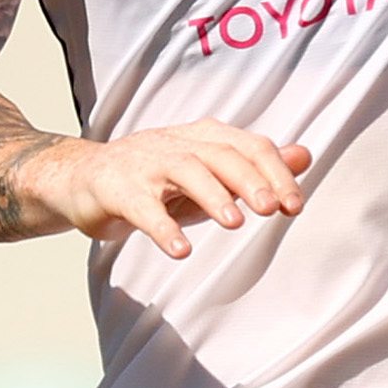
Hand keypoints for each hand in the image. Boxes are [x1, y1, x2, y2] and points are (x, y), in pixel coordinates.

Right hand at [19, 121, 311, 259]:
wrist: (82, 180)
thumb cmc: (157, 180)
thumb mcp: (210, 174)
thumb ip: (255, 167)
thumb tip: (305, 156)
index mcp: (204, 137)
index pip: (250, 146)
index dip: (276, 173)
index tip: (296, 205)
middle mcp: (177, 144)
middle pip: (222, 155)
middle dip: (251, 181)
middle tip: (274, 210)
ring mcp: (145, 164)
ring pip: (185, 171)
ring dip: (213, 196)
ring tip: (235, 223)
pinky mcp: (116, 190)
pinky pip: (142, 208)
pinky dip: (162, 228)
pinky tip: (181, 250)